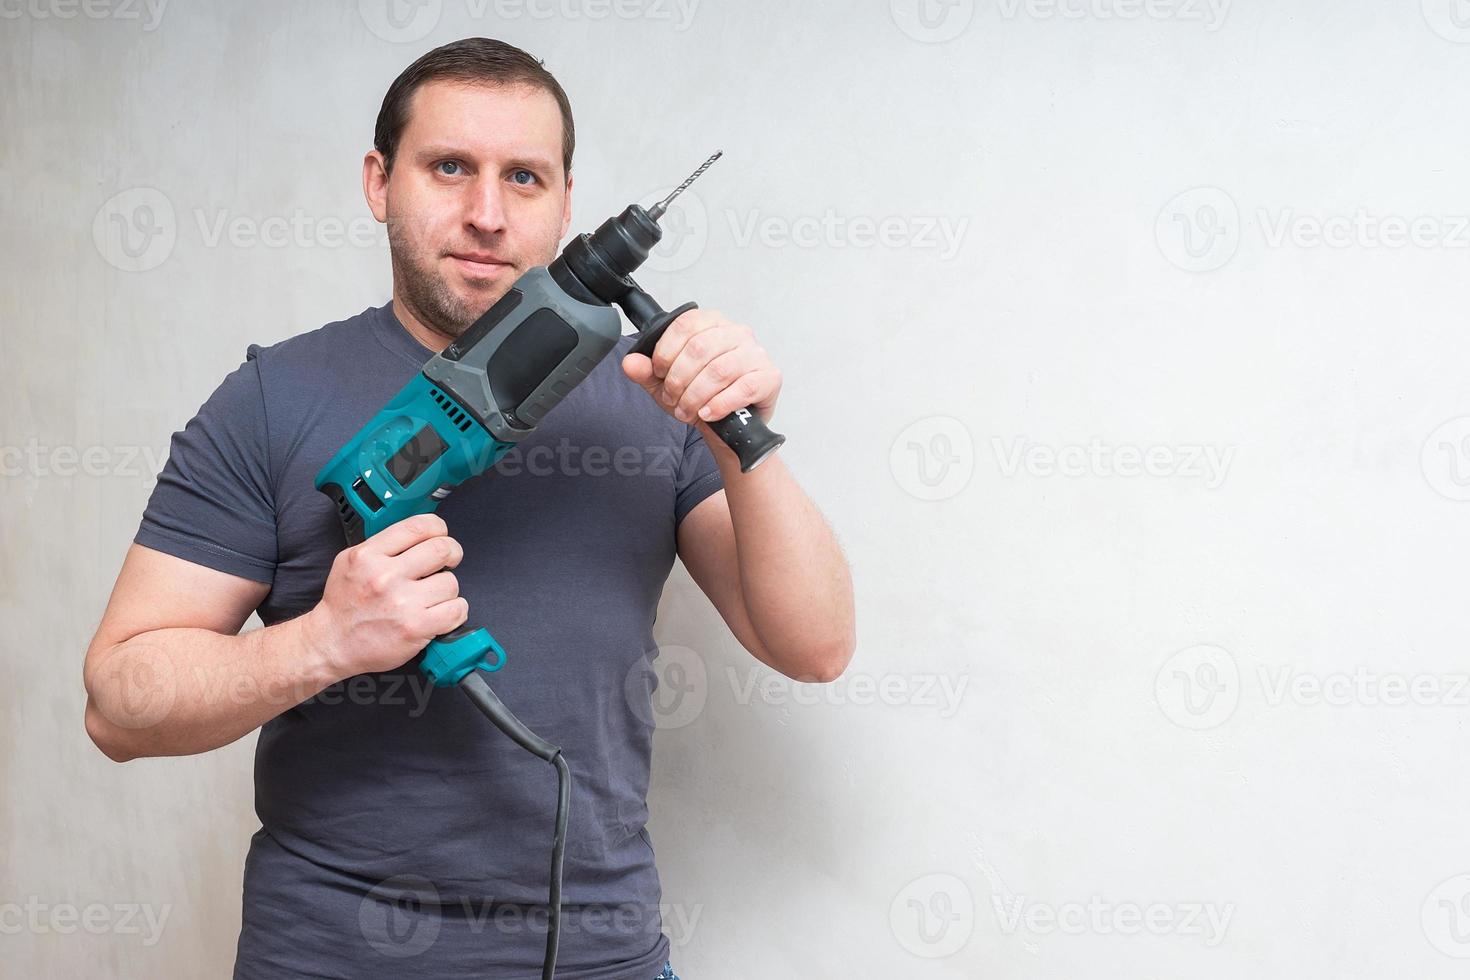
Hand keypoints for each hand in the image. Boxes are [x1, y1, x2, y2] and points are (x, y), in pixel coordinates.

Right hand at [304, 513, 466, 678]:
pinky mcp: (415, 628)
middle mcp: (385, 576)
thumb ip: (382, 545)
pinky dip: (455, 612)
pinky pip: (456, 610)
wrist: (331, 644)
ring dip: (448, 589)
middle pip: (442, 549)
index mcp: (369, 556)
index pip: (419, 526)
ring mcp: (402, 603)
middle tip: (449, 561)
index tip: (441, 535)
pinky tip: (440, 613)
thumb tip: (418, 534)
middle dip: (452, 553)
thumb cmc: (344, 605)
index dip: (438, 528)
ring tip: (432, 596)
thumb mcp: (350, 561)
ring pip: (451, 582)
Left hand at [621, 309, 781, 429]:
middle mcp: (736, 332)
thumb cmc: (703, 398)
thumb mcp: (667, 385)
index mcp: (711, 323)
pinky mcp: (769, 377)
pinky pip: (742, 388)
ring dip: (696, 396)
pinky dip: (719, 404)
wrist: (731, 427)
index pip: (685, 325)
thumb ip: (647, 373)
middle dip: (679, 380)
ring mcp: (755, 354)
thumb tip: (630, 363)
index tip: (658, 373)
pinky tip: (708, 413)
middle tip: (672, 399)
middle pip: (700, 348)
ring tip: (687, 411)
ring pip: (719, 370)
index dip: (666, 351)